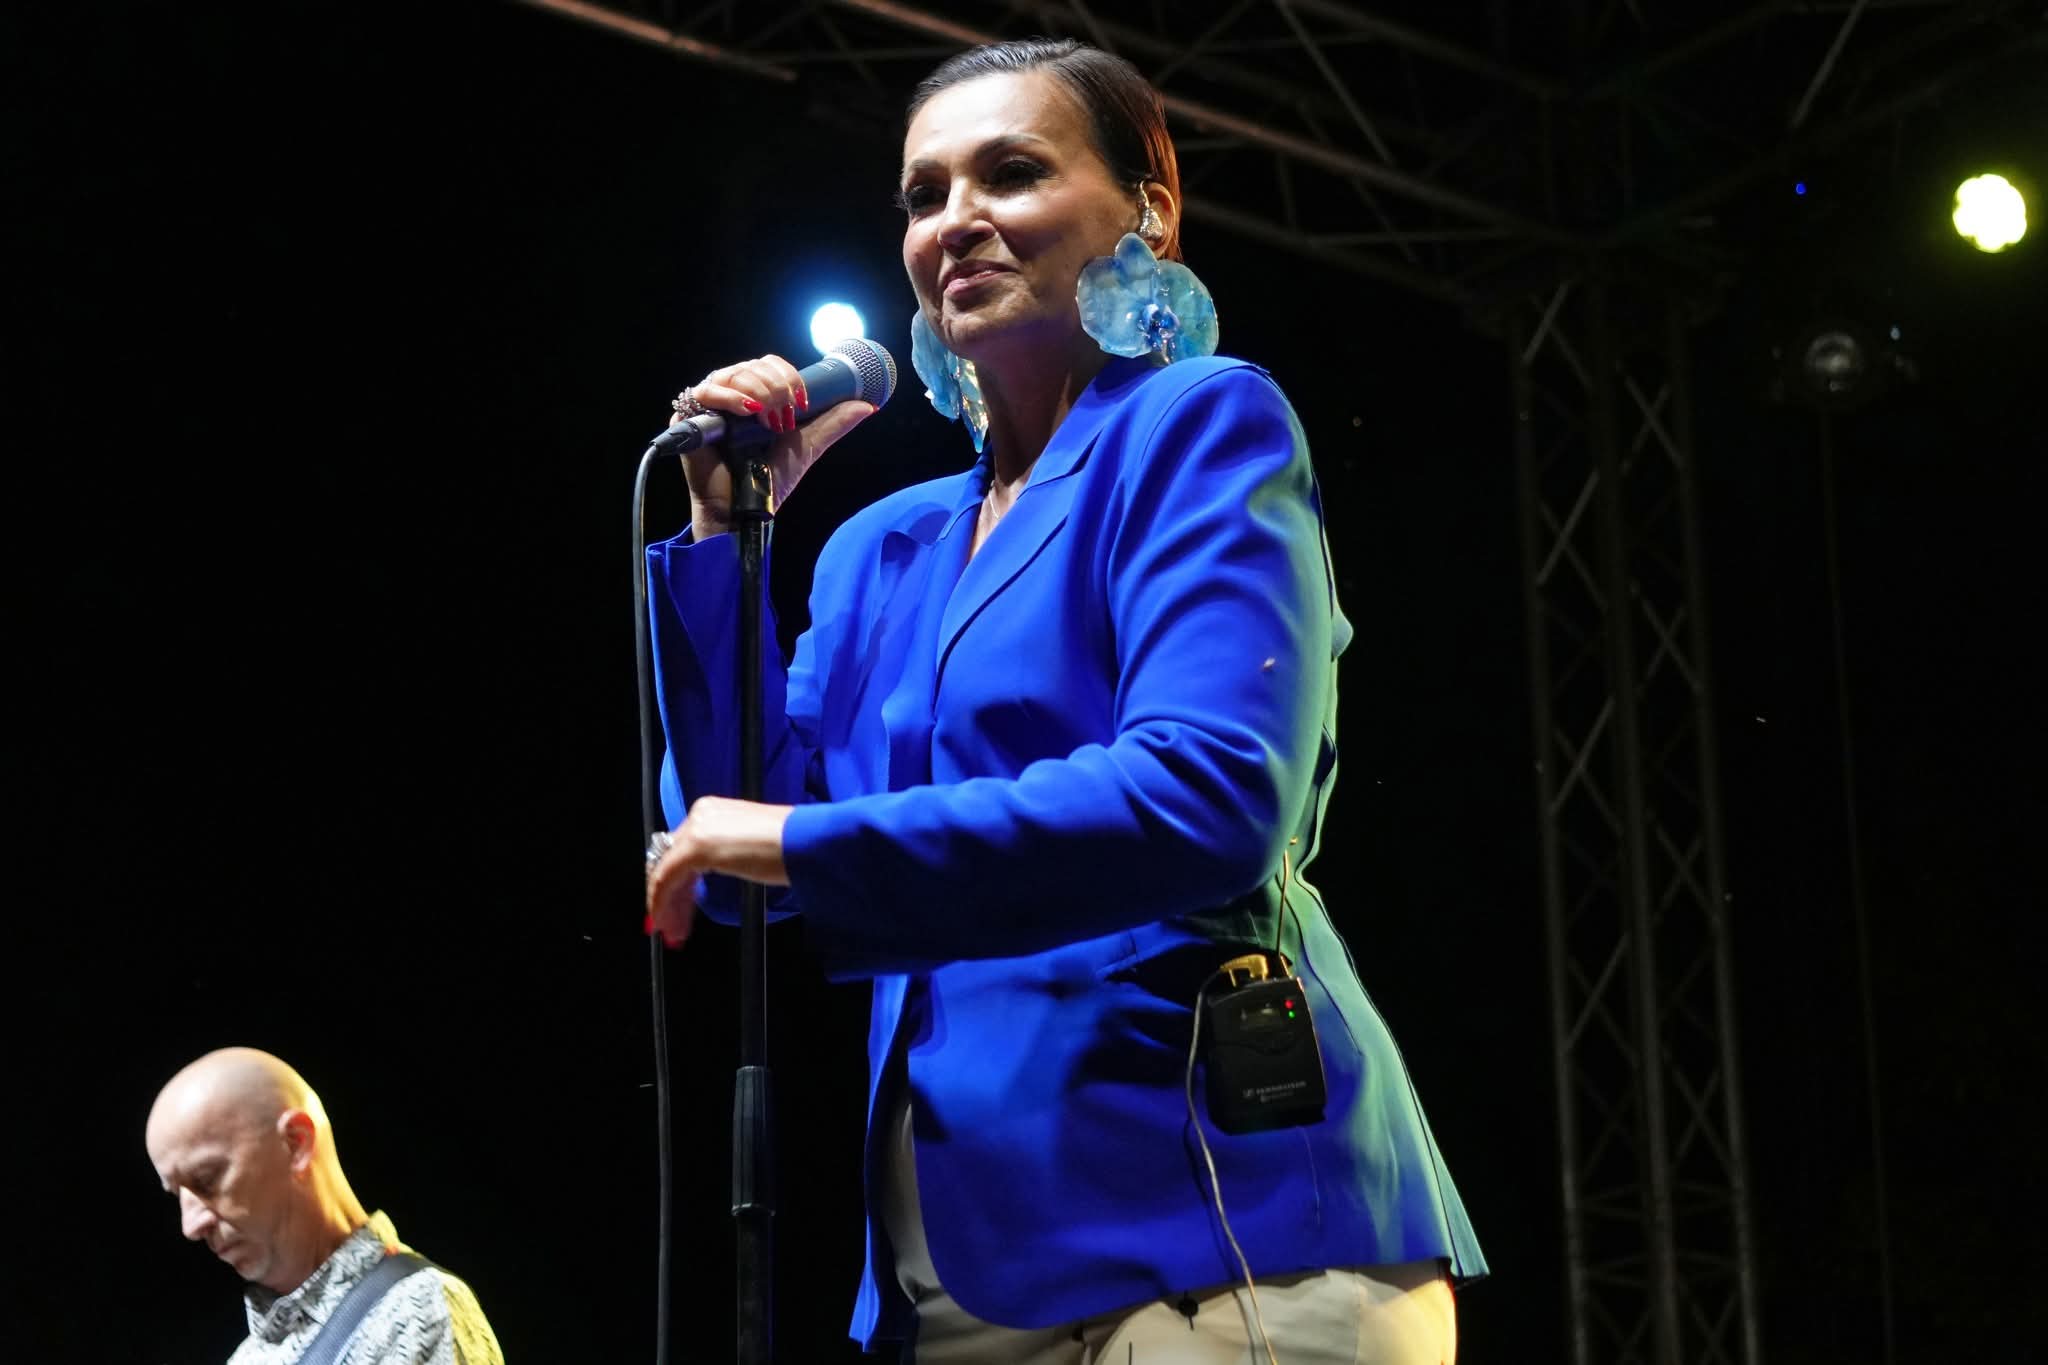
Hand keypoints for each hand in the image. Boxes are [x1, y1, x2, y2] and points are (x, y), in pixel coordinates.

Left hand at [644, 797, 794, 948]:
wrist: (807, 842)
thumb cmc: (793, 846)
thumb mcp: (752, 847)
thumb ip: (729, 853)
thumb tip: (720, 868)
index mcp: (713, 811)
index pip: (681, 848)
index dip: (677, 882)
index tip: (679, 909)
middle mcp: (700, 814)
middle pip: (670, 859)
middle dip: (670, 897)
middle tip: (672, 925)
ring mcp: (697, 829)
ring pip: (665, 871)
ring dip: (667, 904)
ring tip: (673, 932)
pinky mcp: (696, 847)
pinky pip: (666, 878)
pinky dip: (663, 902)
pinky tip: (670, 923)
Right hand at [667, 355, 876, 539]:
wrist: (744, 510)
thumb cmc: (769, 481)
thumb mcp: (807, 446)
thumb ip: (833, 424)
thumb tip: (869, 406)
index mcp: (756, 397)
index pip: (770, 365)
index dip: (788, 375)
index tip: (802, 401)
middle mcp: (732, 396)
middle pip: (753, 365)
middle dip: (775, 384)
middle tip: (785, 413)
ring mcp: (709, 406)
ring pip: (732, 372)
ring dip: (758, 389)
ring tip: (767, 419)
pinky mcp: (687, 417)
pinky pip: (706, 390)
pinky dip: (730, 396)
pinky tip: (747, 409)